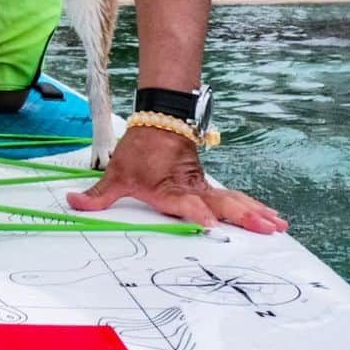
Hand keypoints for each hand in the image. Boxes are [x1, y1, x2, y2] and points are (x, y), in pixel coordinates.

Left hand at [66, 125, 287, 233]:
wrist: (157, 122)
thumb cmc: (138, 151)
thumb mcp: (116, 173)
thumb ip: (98, 195)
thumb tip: (72, 203)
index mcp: (168, 189)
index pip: (184, 202)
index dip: (195, 212)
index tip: (208, 223)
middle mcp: (190, 189)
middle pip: (218, 203)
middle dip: (241, 215)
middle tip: (262, 227)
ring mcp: (204, 188)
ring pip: (233, 201)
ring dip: (255, 212)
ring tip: (276, 225)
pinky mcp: (210, 188)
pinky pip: (236, 199)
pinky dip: (255, 207)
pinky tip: (273, 219)